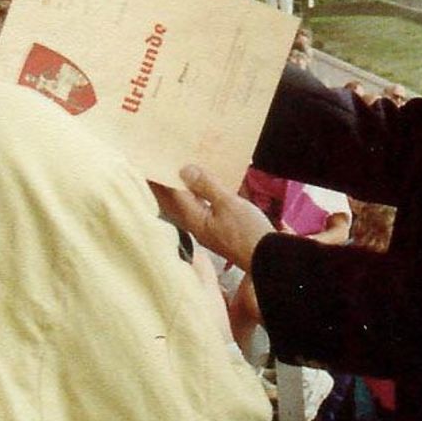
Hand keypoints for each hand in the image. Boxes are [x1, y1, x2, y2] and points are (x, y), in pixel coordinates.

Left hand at [151, 165, 274, 272]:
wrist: (270, 258)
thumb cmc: (249, 232)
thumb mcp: (228, 204)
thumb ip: (206, 186)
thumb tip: (184, 170)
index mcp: (194, 219)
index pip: (171, 194)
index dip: (161, 177)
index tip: (151, 163)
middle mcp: (197, 225)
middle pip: (176, 201)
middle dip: (167, 184)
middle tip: (159, 164)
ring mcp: (209, 228)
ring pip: (189, 204)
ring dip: (183, 188)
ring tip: (179, 171)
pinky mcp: (221, 229)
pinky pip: (204, 208)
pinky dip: (201, 195)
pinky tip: (206, 187)